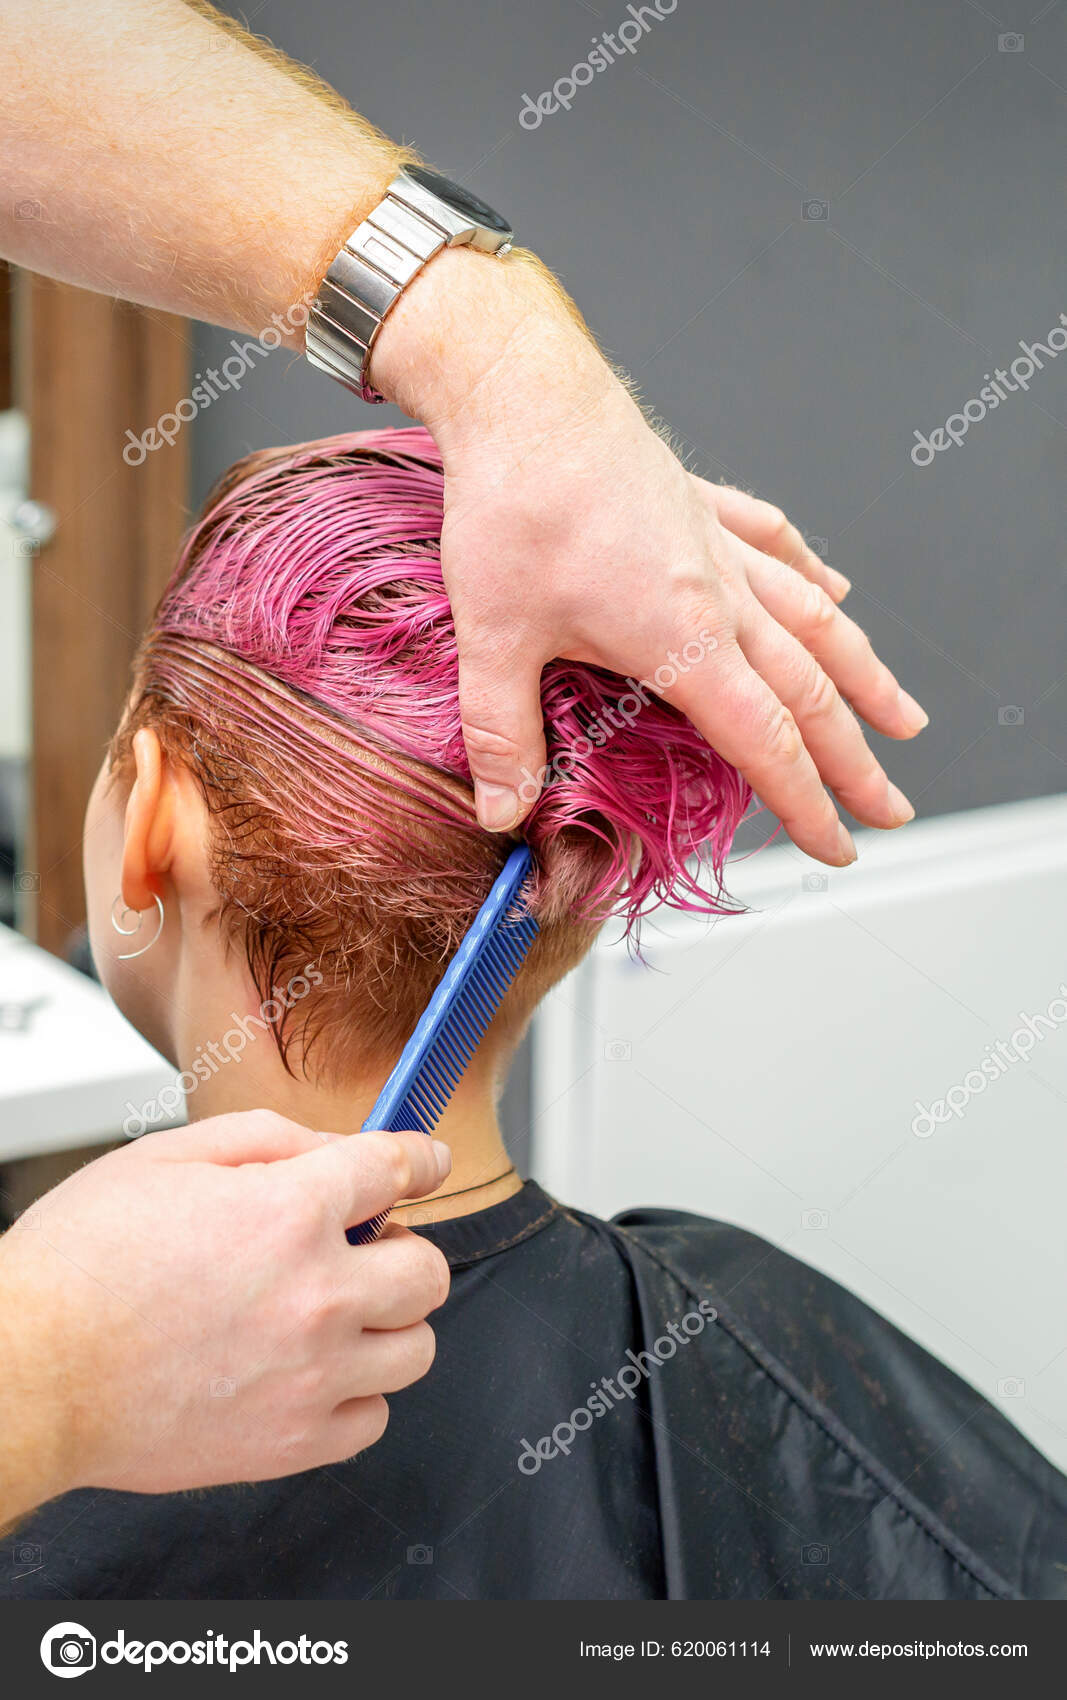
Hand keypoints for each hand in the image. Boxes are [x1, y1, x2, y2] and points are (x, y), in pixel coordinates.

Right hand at [0, 1113, 450, 1518]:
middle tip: (362, 1247)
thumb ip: (265, 1139)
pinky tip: (315, 1372)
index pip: (395, 1170)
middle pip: (427, 1268)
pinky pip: (373, 1419)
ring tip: (338, 1312)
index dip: (416, 1159)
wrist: (29, 1373)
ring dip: (388, 1323)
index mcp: (289, 1211)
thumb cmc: (79, 1265)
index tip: (424, 1163)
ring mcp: (312, 1375)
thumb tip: (333, 1148)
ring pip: (417, 1348)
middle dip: (401, 1246)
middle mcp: (317, 1293)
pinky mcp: (291, 1443)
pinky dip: (358, 1394)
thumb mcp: (165, 1158)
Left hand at [375, 250, 926, 864]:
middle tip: (892, 809)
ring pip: (814, 621)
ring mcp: (717, 545)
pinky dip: (813, 576)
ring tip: (903, 718)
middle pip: (809, 692)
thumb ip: (503, 733)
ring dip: (863, 676)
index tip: (837, 847)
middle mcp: (720, 594)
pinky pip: (776, 546)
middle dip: (855, 761)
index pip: (764, 743)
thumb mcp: (495, 636)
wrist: (523, 393)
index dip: (806, 804)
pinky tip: (836, 593)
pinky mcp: (699, 503)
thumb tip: (502, 812)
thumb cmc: (513, 505)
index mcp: (684, 637)